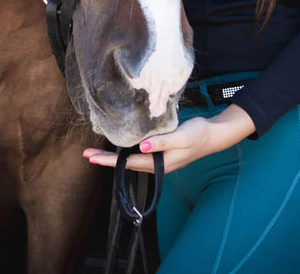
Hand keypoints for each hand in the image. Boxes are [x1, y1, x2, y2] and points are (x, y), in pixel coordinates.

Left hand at [83, 104, 255, 173]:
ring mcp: (159, 159)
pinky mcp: (161, 151)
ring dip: (114, 156)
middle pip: (126, 164)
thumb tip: (141, 148)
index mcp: (160, 163)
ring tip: (97, 152)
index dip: (109, 161)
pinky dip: (126, 150)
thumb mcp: (180, 137)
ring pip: (131, 159)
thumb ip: (161, 143)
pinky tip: (121, 144)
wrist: (213, 135)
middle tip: (87, 156)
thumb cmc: (198, 135)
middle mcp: (157, 164)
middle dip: (106, 160)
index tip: (92, 158)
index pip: (128, 163)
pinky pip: (139, 154)